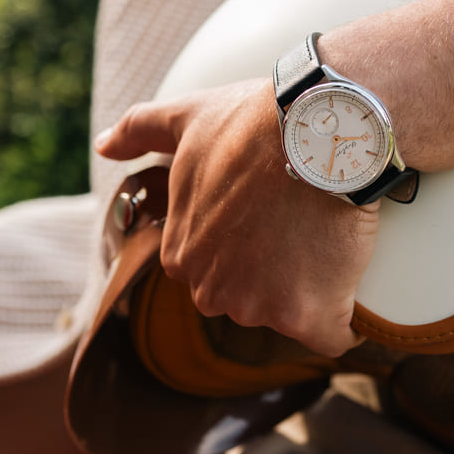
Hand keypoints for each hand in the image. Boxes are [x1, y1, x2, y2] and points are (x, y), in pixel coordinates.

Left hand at [95, 79, 379, 356]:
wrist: (316, 129)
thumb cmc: (252, 122)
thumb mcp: (187, 116)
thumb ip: (139, 129)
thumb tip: (103, 145)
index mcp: (182, 255)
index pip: (218, 268)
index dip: (249, 242)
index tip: (273, 214)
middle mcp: (212, 290)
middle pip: (251, 296)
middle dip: (275, 273)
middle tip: (302, 225)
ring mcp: (260, 306)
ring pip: (289, 313)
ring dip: (310, 289)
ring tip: (328, 239)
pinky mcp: (308, 316)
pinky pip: (330, 337)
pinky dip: (343, 324)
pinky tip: (350, 290)